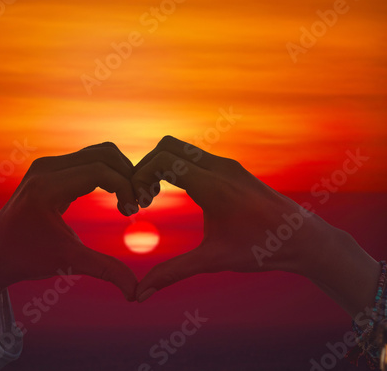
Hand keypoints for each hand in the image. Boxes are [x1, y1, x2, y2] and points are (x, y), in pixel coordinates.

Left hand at [0, 142, 139, 311]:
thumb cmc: (27, 257)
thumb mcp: (68, 262)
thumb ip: (104, 269)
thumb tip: (136, 292)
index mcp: (48, 187)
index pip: (100, 171)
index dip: (125, 186)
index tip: (133, 210)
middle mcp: (47, 168)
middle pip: (103, 154)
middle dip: (127, 174)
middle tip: (137, 200)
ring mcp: (48, 164)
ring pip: (98, 152)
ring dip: (119, 170)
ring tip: (128, 197)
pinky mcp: (51, 166)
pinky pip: (88, 158)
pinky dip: (107, 170)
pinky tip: (115, 193)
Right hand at [132, 136, 379, 316]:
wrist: (302, 237)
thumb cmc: (260, 249)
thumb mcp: (213, 261)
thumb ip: (173, 272)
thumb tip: (140, 295)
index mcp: (212, 185)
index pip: (163, 159)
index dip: (140, 175)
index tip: (139, 201)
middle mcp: (219, 167)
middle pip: (167, 145)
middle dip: (146, 165)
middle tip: (144, 195)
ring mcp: (227, 164)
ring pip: (181, 147)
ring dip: (162, 165)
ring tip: (156, 195)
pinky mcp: (232, 167)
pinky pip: (194, 155)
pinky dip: (177, 165)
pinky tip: (178, 192)